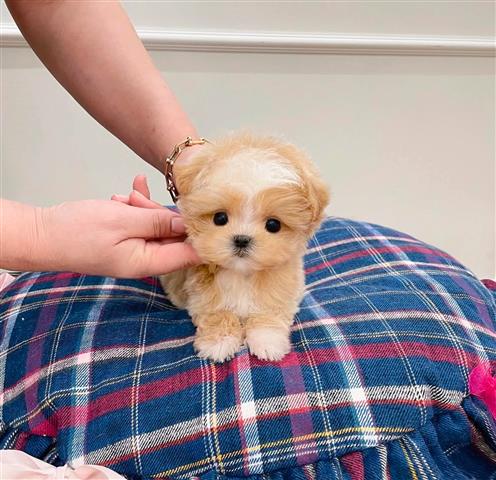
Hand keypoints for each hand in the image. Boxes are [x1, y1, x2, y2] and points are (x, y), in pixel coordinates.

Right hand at [36, 186, 199, 277]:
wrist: (41, 235)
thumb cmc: (77, 230)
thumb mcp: (123, 220)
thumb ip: (159, 222)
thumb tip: (188, 224)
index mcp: (148, 262)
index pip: (189, 255)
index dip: (201, 237)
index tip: (206, 214)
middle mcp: (145, 261)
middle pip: (174, 237)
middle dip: (165, 214)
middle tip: (141, 200)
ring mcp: (135, 252)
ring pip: (158, 227)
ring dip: (147, 209)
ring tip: (126, 198)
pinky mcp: (125, 242)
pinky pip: (142, 225)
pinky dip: (137, 210)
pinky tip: (127, 195)